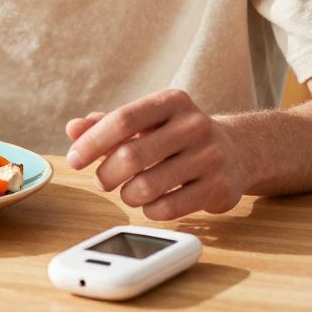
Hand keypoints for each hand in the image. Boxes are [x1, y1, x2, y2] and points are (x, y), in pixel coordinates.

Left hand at [64, 89, 249, 220]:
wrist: (238, 150)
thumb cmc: (177, 135)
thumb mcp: (147, 121)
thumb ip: (107, 124)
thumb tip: (73, 128)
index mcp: (172, 101)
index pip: (123, 119)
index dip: (92, 142)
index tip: (74, 160)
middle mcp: (194, 125)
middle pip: (131, 155)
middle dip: (106, 174)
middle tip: (102, 181)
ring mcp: (210, 157)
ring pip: (146, 186)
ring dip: (126, 195)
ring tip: (127, 192)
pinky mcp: (219, 188)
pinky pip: (168, 208)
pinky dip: (148, 210)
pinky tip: (150, 203)